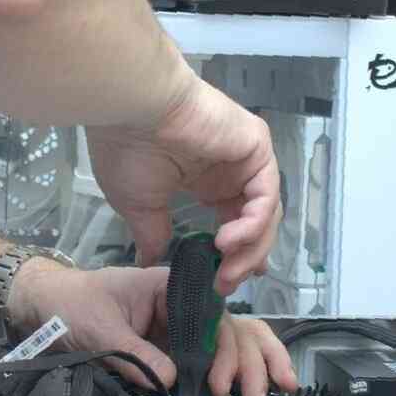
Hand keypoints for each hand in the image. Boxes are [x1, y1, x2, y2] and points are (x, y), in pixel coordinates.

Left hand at [14, 263, 298, 395]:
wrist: (46, 307)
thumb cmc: (71, 306)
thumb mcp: (100, 328)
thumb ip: (135, 354)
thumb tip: (171, 380)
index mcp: (169, 287)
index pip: (213, 314)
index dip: (225, 349)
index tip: (220, 383)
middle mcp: (182, 305)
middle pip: (230, 330)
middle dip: (248, 364)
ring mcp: (178, 328)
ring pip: (226, 344)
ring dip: (248, 370)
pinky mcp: (170, 348)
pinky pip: (204, 361)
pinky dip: (227, 376)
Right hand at [84, 78, 282, 290]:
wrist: (133, 109)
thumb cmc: (128, 149)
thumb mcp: (137, 205)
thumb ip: (152, 233)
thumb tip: (148, 260)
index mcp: (206, 179)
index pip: (236, 220)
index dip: (238, 253)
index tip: (226, 281)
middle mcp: (231, 169)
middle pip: (256, 222)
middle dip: (246, 259)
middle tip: (225, 285)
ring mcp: (247, 157)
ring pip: (265, 213)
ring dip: (250, 249)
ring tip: (226, 271)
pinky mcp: (257, 147)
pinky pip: (266, 195)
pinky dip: (253, 225)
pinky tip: (229, 242)